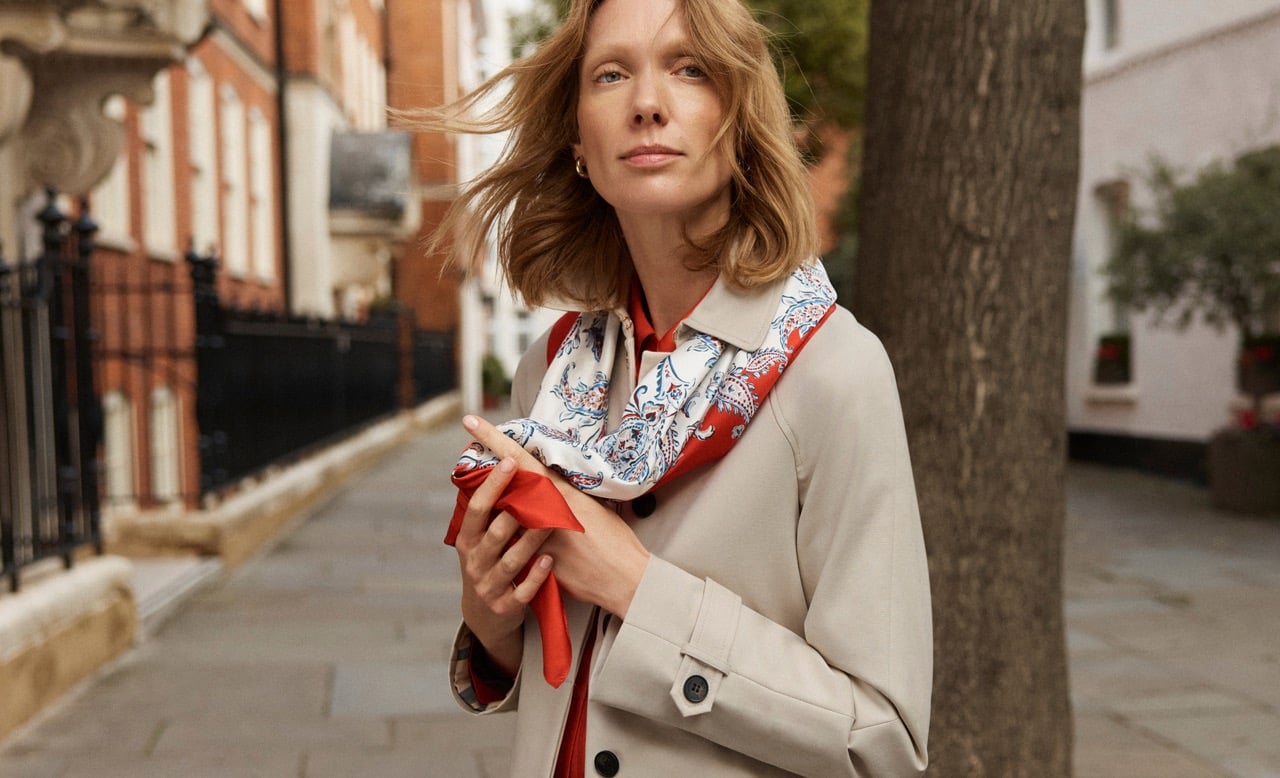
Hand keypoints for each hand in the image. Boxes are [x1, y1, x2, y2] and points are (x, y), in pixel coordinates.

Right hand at [452, 455, 553, 674]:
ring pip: (511, 561)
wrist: (484, 617)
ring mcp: (489, 586)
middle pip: (495, 533)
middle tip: (538, 486)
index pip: (477, 508)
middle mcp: (475, 562)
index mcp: (468, 540)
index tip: (509, 460)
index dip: (492, 484)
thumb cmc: (487, 565)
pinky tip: (549, 561)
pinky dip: (536, 577)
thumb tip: (503, 465)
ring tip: (551, 522)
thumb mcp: (478, 541)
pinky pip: (523, 591)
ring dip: (531, 540)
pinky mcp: (506, 607)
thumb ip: (489, 513)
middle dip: (514, 510)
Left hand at [463, 415, 649, 618]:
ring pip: (506, 515)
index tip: (471, 422)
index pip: (518, 459)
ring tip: (512, 511)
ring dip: (503, 513)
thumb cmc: (616, 540)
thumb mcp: (592, 505)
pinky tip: (518, 543)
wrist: (623, 578)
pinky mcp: (534, 560)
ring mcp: (535, 536)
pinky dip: (514, 540)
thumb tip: (549, 484)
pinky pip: (514, 545)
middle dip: (494, 478)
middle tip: (481, 461)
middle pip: (504, 487)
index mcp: (558, 490)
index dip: (493, 438)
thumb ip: (565, 493)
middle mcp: (542, 509)